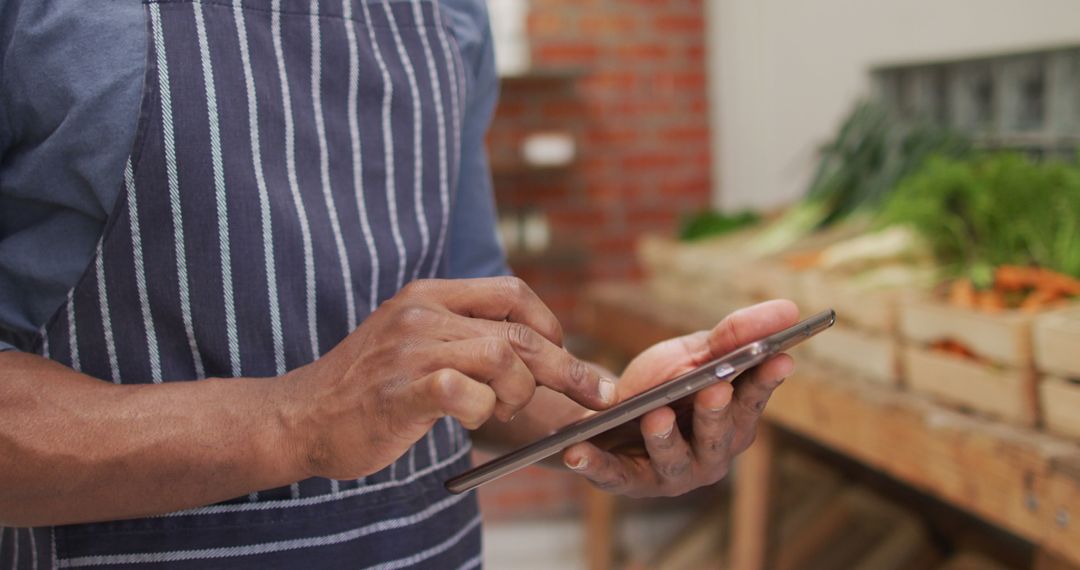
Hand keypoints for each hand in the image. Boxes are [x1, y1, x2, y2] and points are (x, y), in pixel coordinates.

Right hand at [278, 277, 616, 479]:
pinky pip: (467, 392)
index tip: (564, 353)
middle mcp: (422, 313)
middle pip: (519, 331)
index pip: (510, 291)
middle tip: (597, 394)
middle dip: (567, 366)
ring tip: (501, 410)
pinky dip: (482, 410)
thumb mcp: (414, 344)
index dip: (549, 323)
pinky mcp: (401, 387)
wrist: (299, 417)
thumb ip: (463, 337)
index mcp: (428, 295)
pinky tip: (466, 419)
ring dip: (520, 392)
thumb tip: (532, 353)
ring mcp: (410, 347)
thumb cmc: (367, 389)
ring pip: (503, 356)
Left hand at [562, 300, 797, 496]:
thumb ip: (735, 336)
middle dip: (716, 413)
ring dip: (664, 439)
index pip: (754, 400)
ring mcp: (670, 473)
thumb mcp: (695, 353)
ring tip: (655, 416)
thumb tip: (789, 310)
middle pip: (717, 437)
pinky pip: (612, 475)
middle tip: (714, 389)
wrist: (612, 410)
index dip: (766, 380)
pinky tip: (576, 452)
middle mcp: (710, 455)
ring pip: (672, 460)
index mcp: (734, 424)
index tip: (781, 358)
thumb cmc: (664, 383)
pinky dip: (595, 465)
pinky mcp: (627, 481)